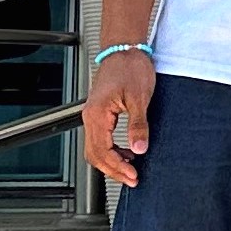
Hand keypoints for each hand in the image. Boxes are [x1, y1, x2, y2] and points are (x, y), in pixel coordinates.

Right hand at [85, 48, 156, 187]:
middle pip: (95, 154)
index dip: (118, 167)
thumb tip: (140, 148)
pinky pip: (101, 139)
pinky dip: (112, 151)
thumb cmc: (131, 68)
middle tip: (133, 180)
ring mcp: (93, 116)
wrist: (124, 50)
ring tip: (131, 170)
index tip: (133, 176)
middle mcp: (91, 117)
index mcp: (97, 115)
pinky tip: (128, 152)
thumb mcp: (139, 98)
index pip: (103, 151)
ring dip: (112, 162)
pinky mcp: (99, 113)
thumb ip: (138, 125)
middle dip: (113, 170)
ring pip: (96, 149)